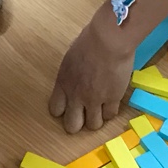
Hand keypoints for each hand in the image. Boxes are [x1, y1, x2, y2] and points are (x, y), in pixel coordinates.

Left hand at [49, 17, 134, 132]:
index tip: (70, 105)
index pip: (55, 110)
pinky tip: (112, 102)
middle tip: (85, 114)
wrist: (109, 40)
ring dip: (96, 118)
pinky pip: (110, 115)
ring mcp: (95, 100)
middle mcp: (76, 97)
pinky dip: (110, 111)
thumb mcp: (71, 60)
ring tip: (100, 108)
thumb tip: (74, 81)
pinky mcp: (112, 99)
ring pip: (93, 125)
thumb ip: (70, 76)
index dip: (63, 110)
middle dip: (78, 123)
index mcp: (63, 84)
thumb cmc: (90, 41)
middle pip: (72, 126)